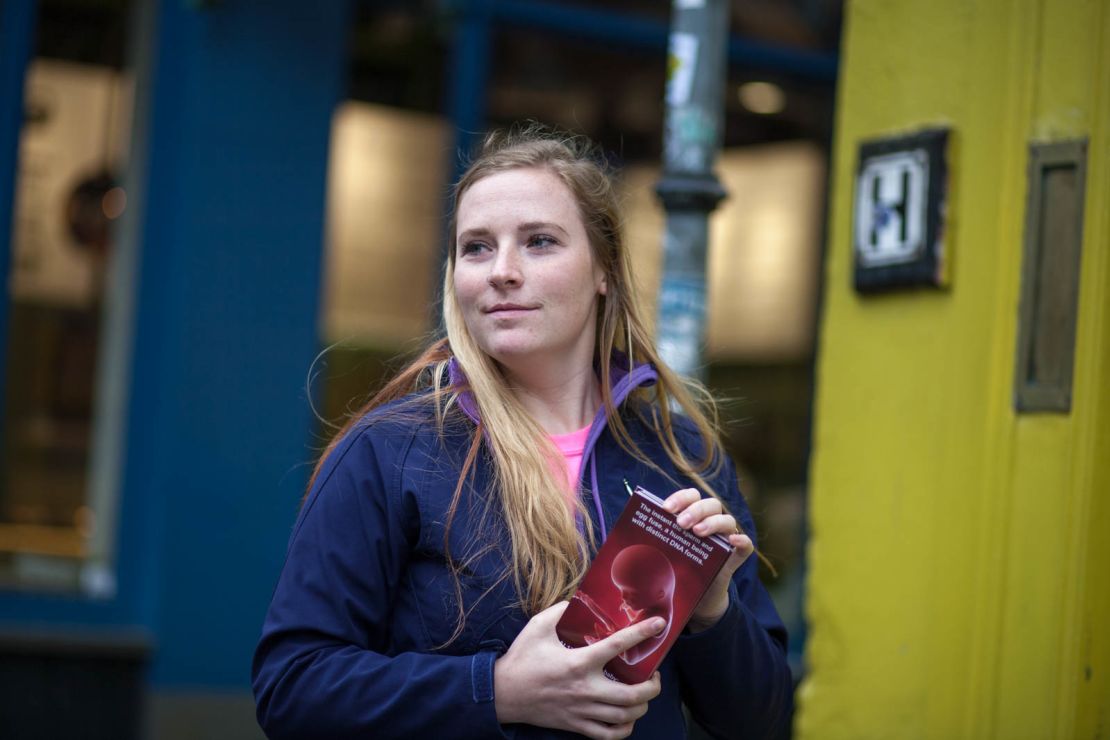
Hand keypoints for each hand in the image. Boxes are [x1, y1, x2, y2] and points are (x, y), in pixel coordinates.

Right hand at [493, 601, 663, 738]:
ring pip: (625, 716)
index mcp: (578, 662)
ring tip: (644, 694)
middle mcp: (585, 689)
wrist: (504, 693)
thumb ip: (561, 610)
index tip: (659, 626)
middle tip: (655, 675)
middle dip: (653, 686)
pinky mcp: (576, 725)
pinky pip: (609, 735)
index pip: (618, 646)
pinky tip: (627, 718)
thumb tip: (580, 599)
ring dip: (642, 706)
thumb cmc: (522, 658)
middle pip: (632, 695)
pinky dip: (625, 729)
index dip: (643, 634)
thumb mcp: (537, 626)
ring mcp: (582, 710)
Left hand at [663, 488, 753, 631]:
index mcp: (694, 514)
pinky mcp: (737, 556)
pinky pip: (746, 545)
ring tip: (698, 533)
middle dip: (695, 510)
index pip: (691, 496)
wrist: (694, 595)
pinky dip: (741, 541)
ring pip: (727, 520)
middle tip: (681, 523)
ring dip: (713, 522)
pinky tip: (732, 542)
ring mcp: (726, 538)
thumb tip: (624, 530)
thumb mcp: (663, 549)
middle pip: (710, 504)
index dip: (680, 498)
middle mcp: (712, 521)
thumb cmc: (676, 566)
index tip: (665, 508)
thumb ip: (652, 537)